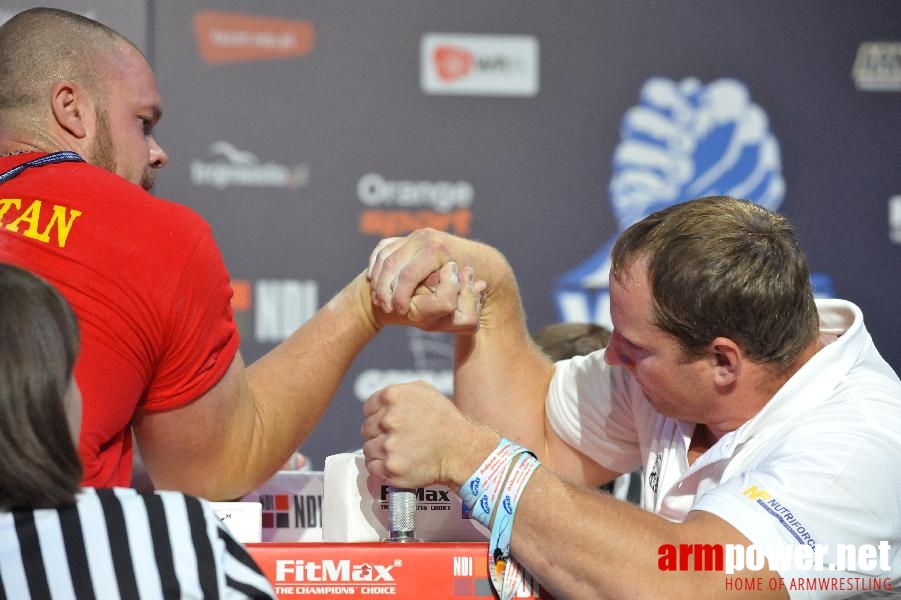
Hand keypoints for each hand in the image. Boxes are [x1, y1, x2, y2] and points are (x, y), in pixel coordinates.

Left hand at [360, 380, 497, 489]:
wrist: (461, 449)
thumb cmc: (444, 419)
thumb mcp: (424, 391)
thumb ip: (398, 391)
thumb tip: (379, 400)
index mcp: (392, 396)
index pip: (368, 408)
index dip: (378, 417)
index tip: (389, 425)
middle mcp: (388, 419)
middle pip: (367, 429)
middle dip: (379, 434)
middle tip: (397, 439)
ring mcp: (388, 445)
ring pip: (368, 449)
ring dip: (380, 452)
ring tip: (399, 452)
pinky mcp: (391, 468)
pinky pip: (373, 468)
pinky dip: (381, 468)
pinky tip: (397, 463)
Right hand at [368, 229, 485, 332]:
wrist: (478, 260)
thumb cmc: (470, 283)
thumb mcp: (460, 293)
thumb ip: (445, 300)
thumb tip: (420, 306)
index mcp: (436, 249)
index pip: (408, 274)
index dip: (400, 295)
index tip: (398, 311)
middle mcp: (424, 237)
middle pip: (392, 264)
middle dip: (384, 288)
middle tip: (383, 306)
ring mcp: (412, 236)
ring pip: (384, 257)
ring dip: (378, 280)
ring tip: (378, 299)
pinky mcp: (403, 237)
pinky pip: (382, 251)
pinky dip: (376, 267)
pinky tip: (374, 283)